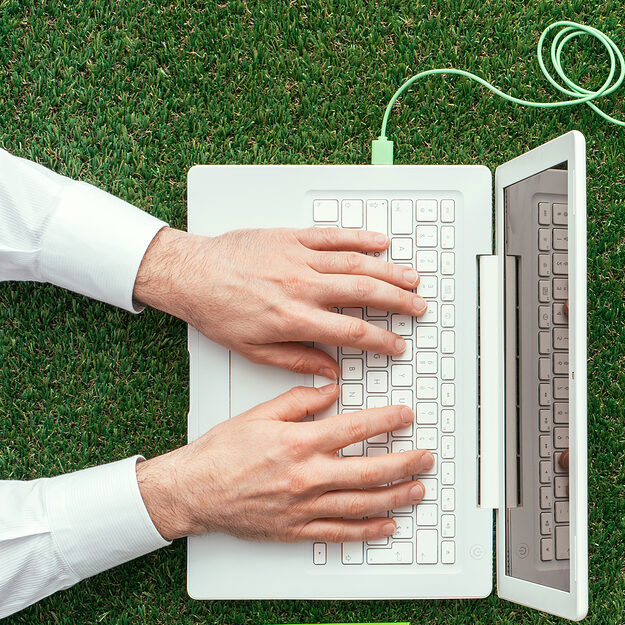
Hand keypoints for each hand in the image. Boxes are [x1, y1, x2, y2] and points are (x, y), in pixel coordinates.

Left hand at [132, 227, 426, 378]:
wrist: (190, 274)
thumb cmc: (216, 311)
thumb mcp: (252, 349)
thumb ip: (296, 360)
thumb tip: (328, 371)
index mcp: (294, 318)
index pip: (352, 332)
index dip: (381, 341)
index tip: (396, 345)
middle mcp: (302, 286)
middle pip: (365, 294)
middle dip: (398, 302)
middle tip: (418, 307)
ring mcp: (299, 258)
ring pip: (356, 263)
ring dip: (388, 271)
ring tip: (411, 278)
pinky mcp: (291, 237)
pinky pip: (334, 236)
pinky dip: (360, 238)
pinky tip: (380, 243)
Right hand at [135, 384, 434, 541]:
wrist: (191, 491)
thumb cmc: (220, 454)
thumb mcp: (258, 415)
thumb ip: (298, 400)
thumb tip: (331, 391)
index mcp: (298, 443)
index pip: (355, 429)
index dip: (387, 421)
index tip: (405, 415)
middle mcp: (305, 476)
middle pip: (369, 470)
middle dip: (405, 463)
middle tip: (425, 457)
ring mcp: (303, 506)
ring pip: (361, 503)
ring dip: (395, 497)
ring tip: (417, 490)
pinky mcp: (295, 529)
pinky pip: (339, 532)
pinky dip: (367, 531)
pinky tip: (387, 525)